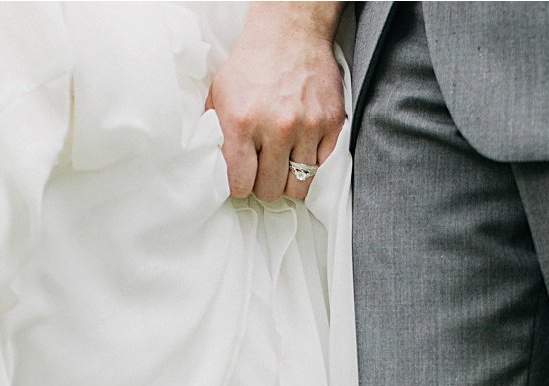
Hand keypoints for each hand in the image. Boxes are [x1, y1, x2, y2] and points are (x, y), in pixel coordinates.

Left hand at [206, 2, 344, 202]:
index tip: (243, 178)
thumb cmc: (254, 63)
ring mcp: (308, 127)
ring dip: (289, 179)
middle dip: (264, 184)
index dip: (240, 185)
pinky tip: (301, 153)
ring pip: (299, 186)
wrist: (290, 33)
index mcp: (242, 121)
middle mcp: (276, 127)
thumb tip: (216, 167)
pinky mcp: (332, 124)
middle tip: (263, 170)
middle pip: (270, 190)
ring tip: (283, 163)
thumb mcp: (220, 93)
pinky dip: (312, 167)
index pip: (240, 183)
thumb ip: (216, 132)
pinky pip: (323, 169)